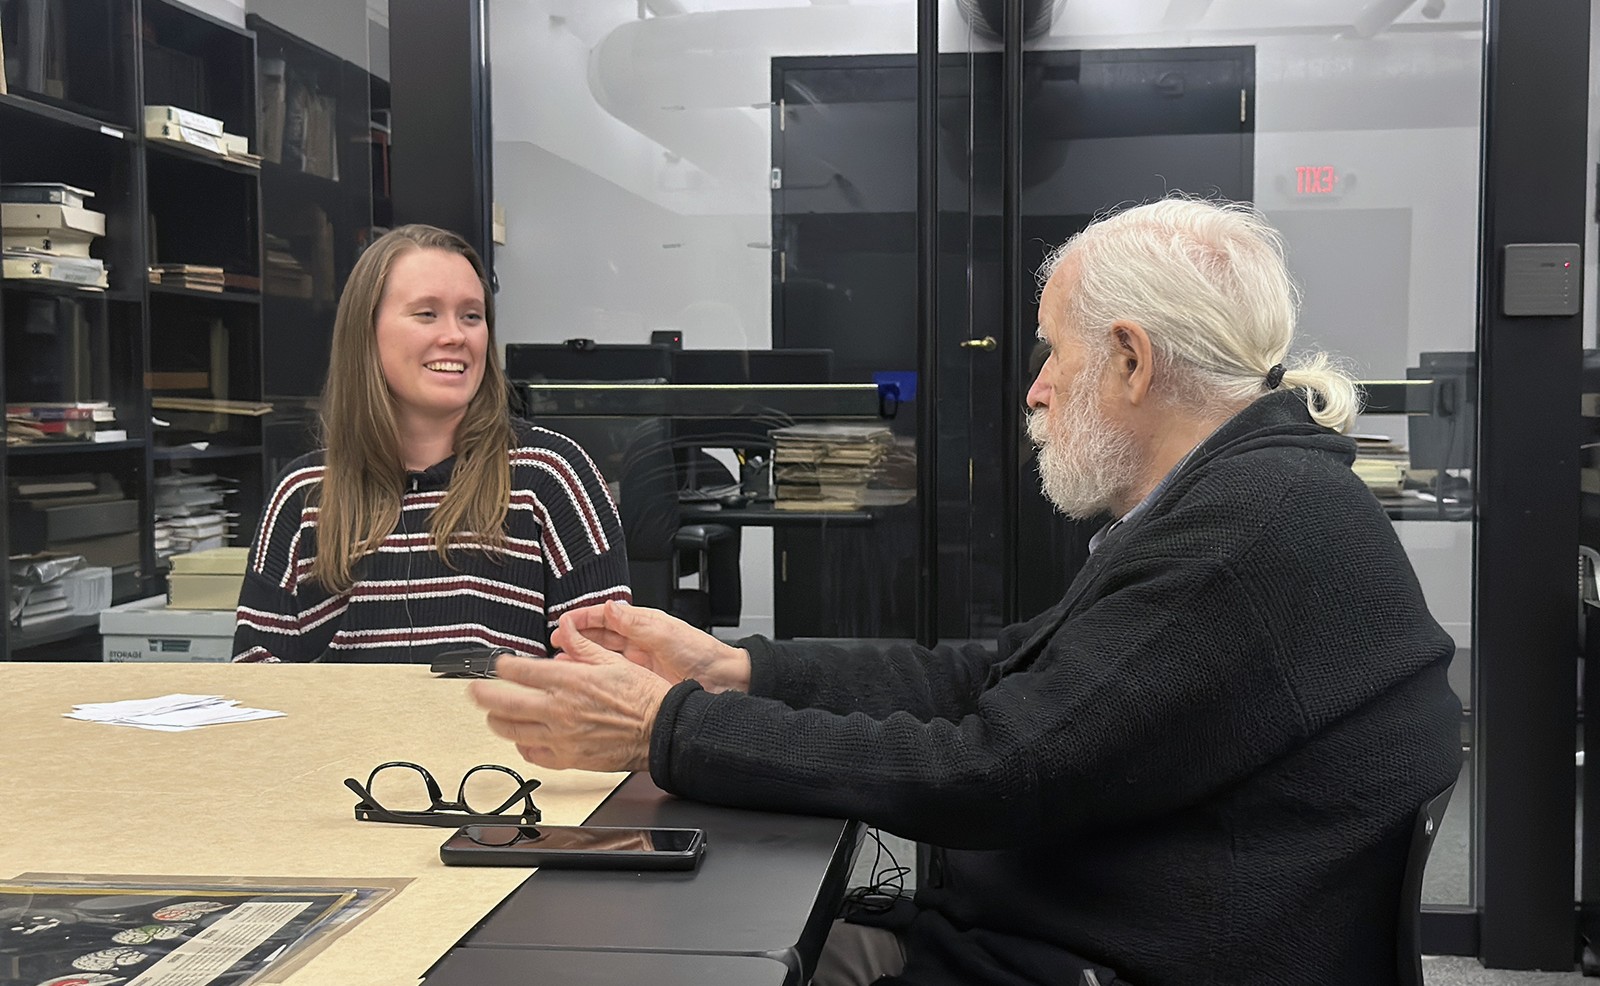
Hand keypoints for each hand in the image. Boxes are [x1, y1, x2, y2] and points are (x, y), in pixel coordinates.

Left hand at [467, 633, 672, 771]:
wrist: (662, 730)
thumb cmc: (645, 698)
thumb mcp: (614, 661)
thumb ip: (583, 647)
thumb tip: (566, 630)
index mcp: (570, 682)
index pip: (520, 671)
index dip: (502, 666)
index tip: (499, 665)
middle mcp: (560, 710)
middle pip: (504, 703)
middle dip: (483, 695)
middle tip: (475, 691)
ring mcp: (561, 737)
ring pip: (512, 731)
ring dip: (497, 721)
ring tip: (493, 715)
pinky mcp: (568, 760)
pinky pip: (532, 755)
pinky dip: (522, 746)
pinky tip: (522, 739)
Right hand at [554, 600, 751, 693]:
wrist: (723, 681)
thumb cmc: (702, 653)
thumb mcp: (665, 634)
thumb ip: (635, 623)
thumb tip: (609, 607)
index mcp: (644, 624)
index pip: (606, 616)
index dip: (583, 617)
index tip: (563, 621)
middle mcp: (638, 642)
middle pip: (599, 637)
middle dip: (575, 637)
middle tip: (555, 642)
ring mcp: (638, 663)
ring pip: (601, 657)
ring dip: (581, 657)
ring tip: (561, 661)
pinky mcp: (639, 682)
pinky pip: (611, 676)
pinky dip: (594, 675)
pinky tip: (581, 679)